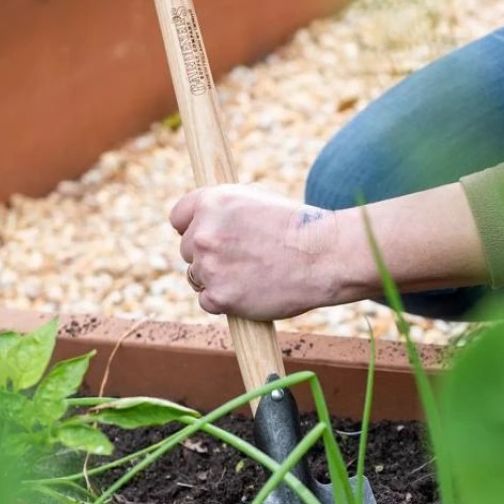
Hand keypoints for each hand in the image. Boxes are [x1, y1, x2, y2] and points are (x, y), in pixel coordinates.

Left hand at [171, 186, 344, 319]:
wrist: (325, 257)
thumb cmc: (300, 228)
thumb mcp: (258, 201)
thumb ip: (225, 211)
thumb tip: (203, 224)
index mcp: (212, 202)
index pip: (178, 218)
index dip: (193, 229)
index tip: (207, 239)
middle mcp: (204, 233)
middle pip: (187, 251)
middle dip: (210, 257)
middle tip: (243, 261)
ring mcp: (209, 267)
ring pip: (197, 278)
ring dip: (217, 280)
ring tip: (252, 276)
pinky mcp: (219, 297)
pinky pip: (207, 302)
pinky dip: (226, 302)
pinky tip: (252, 291)